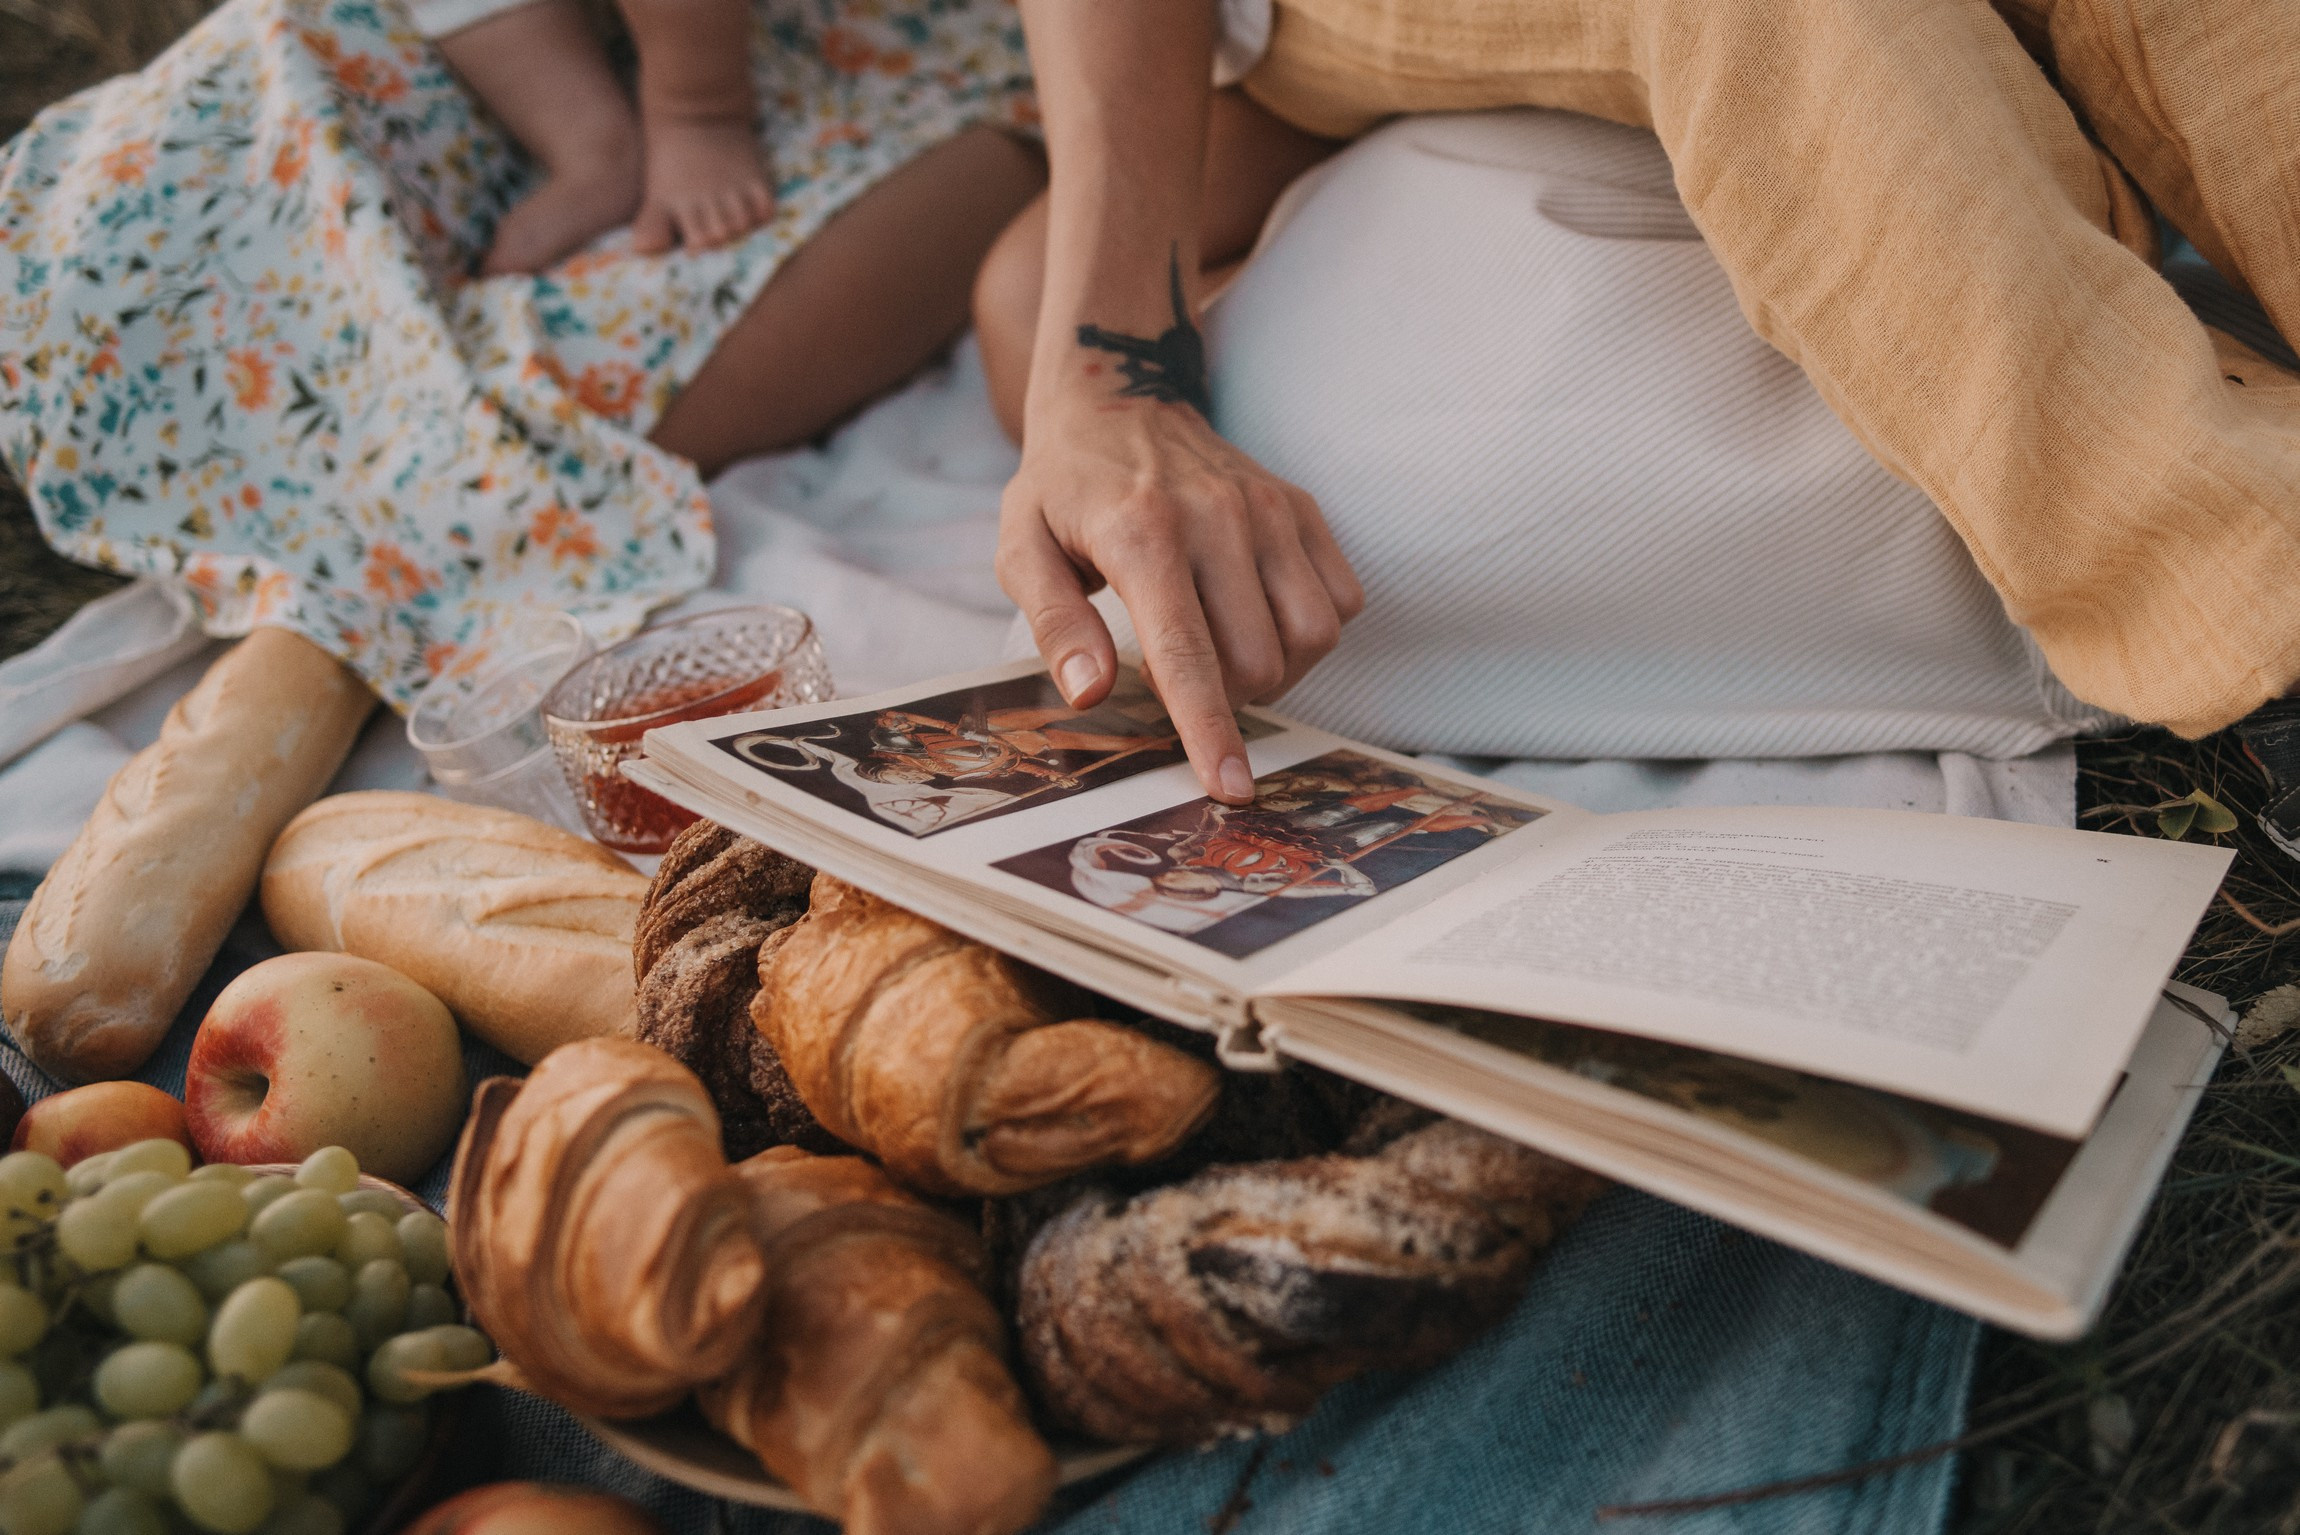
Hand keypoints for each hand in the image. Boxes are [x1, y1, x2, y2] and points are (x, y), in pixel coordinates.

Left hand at [998, 375, 1363, 804]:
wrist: (1119, 390)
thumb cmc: (1063, 485)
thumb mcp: (1022, 547)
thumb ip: (1054, 621)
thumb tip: (1090, 692)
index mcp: (1142, 534)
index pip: (1187, 655)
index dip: (1211, 730)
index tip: (1231, 787)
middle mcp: (1217, 517)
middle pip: (1259, 659)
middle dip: (1229, 697)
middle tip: (1185, 675)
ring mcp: (1268, 508)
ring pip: (1313, 635)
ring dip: (1277, 670)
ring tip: (1225, 652)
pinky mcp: (1300, 506)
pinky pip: (1342, 599)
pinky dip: (1311, 631)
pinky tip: (1261, 618)